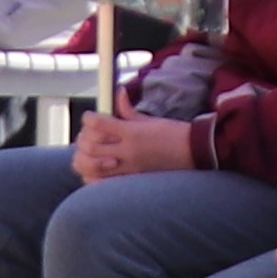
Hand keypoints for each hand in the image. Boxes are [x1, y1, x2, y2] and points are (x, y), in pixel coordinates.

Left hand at [73, 110, 195, 182]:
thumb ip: (128, 110)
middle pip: (91, 145)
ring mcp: (128, 168)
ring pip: (92, 166)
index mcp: (132, 132)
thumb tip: (119, 93)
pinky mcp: (131, 181)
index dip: (88, 119)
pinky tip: (92, 170)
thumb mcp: (150, 119)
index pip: (98, 124)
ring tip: (86, 152)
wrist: (193, 154)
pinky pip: (102, 184)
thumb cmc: (174, 134)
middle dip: (83, 138)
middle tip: (86, 134)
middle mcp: (128, 151)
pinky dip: (91, 177)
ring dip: (83, 157)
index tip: (89, 117)